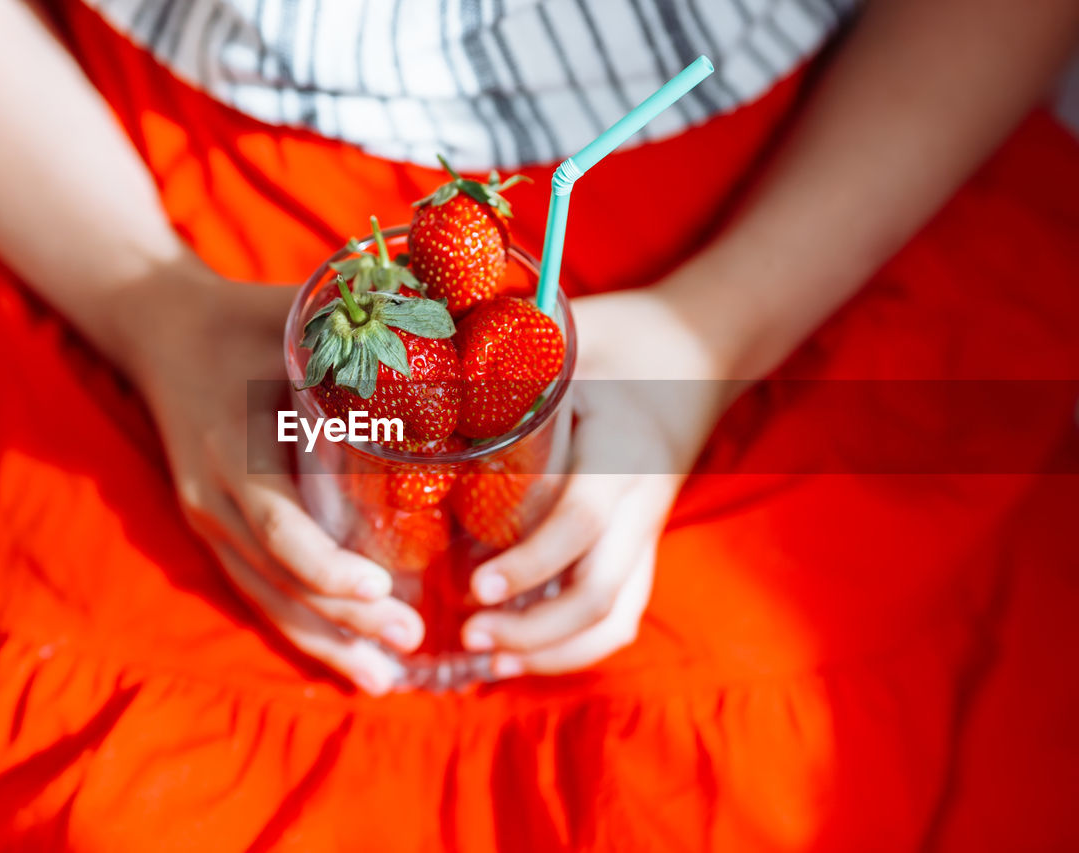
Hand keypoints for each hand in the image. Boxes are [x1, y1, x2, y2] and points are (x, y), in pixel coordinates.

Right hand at [106, 257, 423, 694]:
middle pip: (279, 579)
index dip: (328, 569)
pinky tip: (342, 655)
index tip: (383, 591)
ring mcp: (209, 518)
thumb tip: (463, 341)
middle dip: (344, 621)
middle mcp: (214, 497)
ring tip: (384, 678)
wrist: (159, 327)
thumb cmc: (244, 319)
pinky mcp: (214, 527)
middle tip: (411, 642)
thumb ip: (366, 337)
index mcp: (233, 450)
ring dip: (324, 640)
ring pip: (266, 597)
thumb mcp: (297, 319)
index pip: (279, 528)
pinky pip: (255, 589)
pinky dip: (298, 626)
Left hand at [460, 281, 739, 676]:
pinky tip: (522, 655)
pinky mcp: (642, 545)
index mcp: (621, 449)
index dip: (530, 561)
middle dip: (534, 628)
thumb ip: (510, 373)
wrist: (697, 349)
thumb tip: (418, 394)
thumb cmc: (620, 341)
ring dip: (553, 650)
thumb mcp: (567, 345)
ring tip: (490, 659)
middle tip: (467, 631)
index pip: (581, 518)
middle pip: (600, 590)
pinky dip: (574, 645)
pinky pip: (621, 611)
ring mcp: (646, 530)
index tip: (475, 586)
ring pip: (616, 615)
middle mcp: (640, 501)